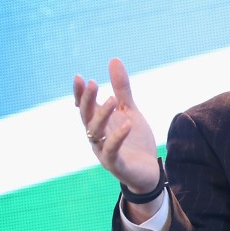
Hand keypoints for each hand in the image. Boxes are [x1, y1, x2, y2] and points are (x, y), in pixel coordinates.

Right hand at [74, 58, 159, 193]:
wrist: (149, 171)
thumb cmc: (135, 141)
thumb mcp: (130, 111)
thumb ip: (122, 89)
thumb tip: (113, 60)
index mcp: (99, 124)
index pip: (84, 107)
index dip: (80, 94)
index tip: (80, 77)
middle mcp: (97, 137)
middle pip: (87, 117)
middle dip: (87, 101)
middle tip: (93, 83)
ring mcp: (104, 151)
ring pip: (96, 133)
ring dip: (102, 115)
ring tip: (113, 99)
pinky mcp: (116, 165)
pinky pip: (112, 150)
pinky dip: (118, 137)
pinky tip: (127, 124)